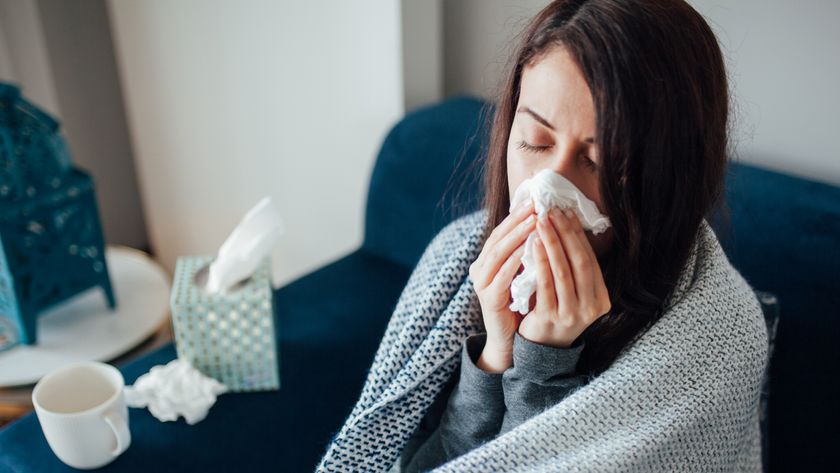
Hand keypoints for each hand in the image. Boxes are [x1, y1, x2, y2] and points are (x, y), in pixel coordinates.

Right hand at [469, 199, 535, 371]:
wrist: (510, 340)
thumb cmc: (521, 304)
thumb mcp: (524, 273)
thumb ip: (527, 252)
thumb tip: (546, 223)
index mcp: (487, 260)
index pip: (501, 232)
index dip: (517, 216)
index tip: (536, 200)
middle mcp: (480, 269)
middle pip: (498, 238)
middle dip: (518, 220)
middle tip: (536, 205)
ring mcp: (482, 284)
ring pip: (498, 253)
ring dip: (517, 236)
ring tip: (535, 222)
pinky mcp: (489, 299)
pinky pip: (501, 276)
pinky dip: (514, 262)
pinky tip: (528, 250)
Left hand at [517, 207, 611, 347]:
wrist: (540, 349)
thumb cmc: (555, 311)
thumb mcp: (572, 293)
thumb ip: (573, 268)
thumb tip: (567, 224)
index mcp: (601, 299)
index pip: (591, 260)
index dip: (578, 235)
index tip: (566, 212)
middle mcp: (591, 308)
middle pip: (581, 263)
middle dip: (567, 234)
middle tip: (553, 211)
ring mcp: (572, 315)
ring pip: (564, 272)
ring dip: (553, 243)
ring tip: (542, 221)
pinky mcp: (551, 318)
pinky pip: (546, 284)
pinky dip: (541, 262)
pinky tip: (534, 244)